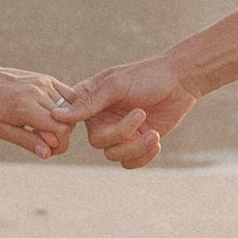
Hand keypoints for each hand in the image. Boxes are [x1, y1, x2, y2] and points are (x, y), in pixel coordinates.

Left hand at [0, 59, 76, 157]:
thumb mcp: (1, 130)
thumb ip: (26, 141)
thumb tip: (47, 154)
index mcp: (25, 107)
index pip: (60, 129)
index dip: (61, 145)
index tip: (50, 151)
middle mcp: (37, 92)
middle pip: (67, 121)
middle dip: (61, 137)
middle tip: (43, 142)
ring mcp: (43, 82)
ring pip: (69, 109)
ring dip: (62, 123)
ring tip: (42, 128)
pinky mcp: (46, 78)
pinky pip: (68, 95)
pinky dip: (65, 108)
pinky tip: (49, 115)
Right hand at [59, 55, 198, 170]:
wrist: (181, 81)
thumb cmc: (147, 75)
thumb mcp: (116, 85)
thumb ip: (89, 102)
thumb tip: (57, 115)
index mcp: (89, 100)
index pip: (71, 120)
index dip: (80, 129)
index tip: (99, 121)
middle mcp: (101, 118)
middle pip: (97, 142)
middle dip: (121, 133)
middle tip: (141, 114)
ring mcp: (119, 132)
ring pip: (114, 155)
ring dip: (135, 147)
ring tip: (154, 133)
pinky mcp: (136, 142)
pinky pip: (130, 162)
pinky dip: (143, 156)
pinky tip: (156, 141)